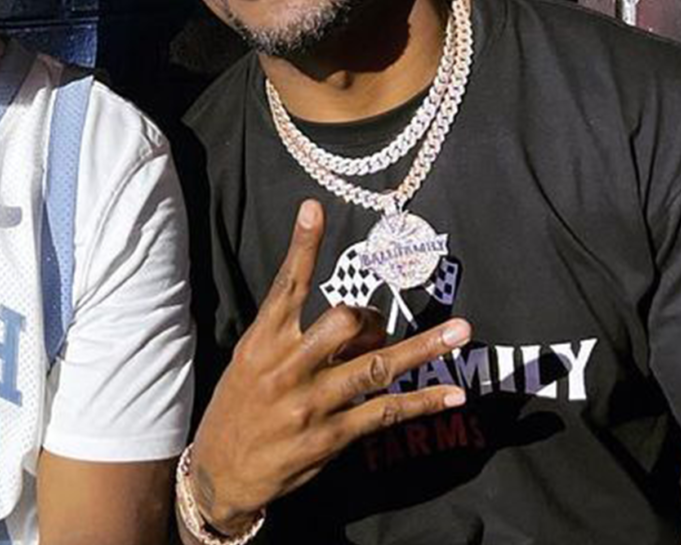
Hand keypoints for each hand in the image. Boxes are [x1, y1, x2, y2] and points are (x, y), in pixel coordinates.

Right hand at [189, 200, 471, 533]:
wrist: (220, 472)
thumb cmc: (239, 408)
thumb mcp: (250, 363)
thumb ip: (293, 338)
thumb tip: (352, 322)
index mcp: (262, 342)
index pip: (286, 285)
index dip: (301, 246)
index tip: (313, 207)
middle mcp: (287, 368)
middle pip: (343, 322)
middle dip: (372, 319)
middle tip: (380, 328)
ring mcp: (312, 403)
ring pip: (376, 366)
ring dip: (423, 347)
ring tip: (461, 331)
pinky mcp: (331, 437)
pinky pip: (386, 413)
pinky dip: (422, 401)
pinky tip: (452, 393)